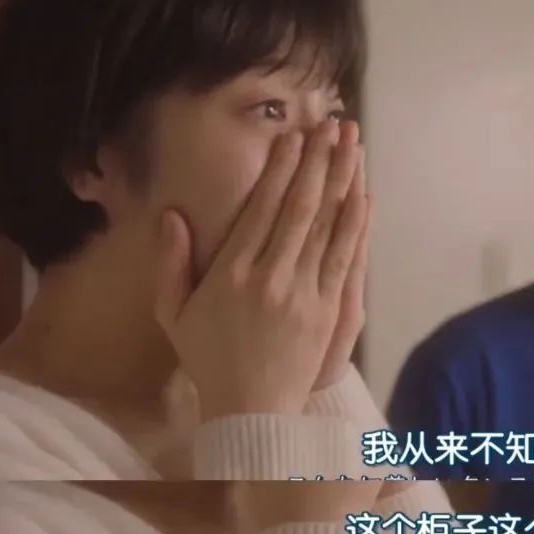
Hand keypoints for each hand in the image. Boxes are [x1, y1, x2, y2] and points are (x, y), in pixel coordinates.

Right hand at [154, 120, 367, 420]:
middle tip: (332, 124)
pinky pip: (346, 257)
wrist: (252, 409)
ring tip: (352, 144)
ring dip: (343, 180)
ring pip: (328, 226)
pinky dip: (356, 223)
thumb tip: (171, 215)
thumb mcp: (174, 314)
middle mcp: (271, 277)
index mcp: (232, 274)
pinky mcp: (330, 309)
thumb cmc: (210, 358)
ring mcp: (305, 293)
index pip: (262, 209)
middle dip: (318, 161)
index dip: (281, 169)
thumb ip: (171, 264)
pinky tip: (363, 194)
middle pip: (300, 208)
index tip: (293, 137)